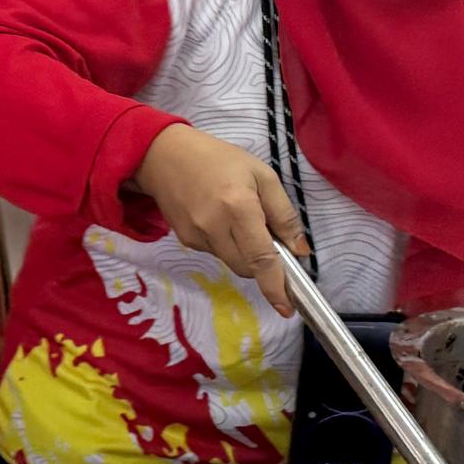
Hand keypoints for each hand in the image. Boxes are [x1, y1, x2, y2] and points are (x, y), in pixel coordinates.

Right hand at [132, 124, 307, 313]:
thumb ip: (284, 214)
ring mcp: (196, 236)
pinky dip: (226, 243)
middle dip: (263, 263)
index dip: (276, 286)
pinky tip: (218, 218)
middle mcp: (214, 226)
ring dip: (244, 252)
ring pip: (232, 262)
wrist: (163, 155)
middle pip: (248, 268)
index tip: (287, 308)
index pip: (261, 258)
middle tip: (266, 234)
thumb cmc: (218, 159)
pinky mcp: (185, 240)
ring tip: (237, 218)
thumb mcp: (261, 175)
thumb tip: (299, 251)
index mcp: (238, 207)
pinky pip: (216, 253)